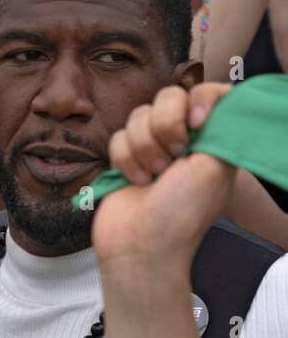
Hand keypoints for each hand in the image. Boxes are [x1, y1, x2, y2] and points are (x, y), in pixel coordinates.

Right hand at [94, 84, 236, 266]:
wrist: (141, 244)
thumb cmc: (181, 214)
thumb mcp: (214, 168)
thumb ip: (220, 127)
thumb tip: (217, 97)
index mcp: (214, 139)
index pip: (211, 93)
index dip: (200, 99)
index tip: (196, 122)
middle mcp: (185, 139)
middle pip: (169, 97)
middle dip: (165, 126)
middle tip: (173, 157)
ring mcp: (154, 147)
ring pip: (138, 115)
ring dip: (144, 147)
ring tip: (152, 176)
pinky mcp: (126, 156)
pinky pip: (118, 136)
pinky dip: (125, 159)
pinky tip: (135, 181)